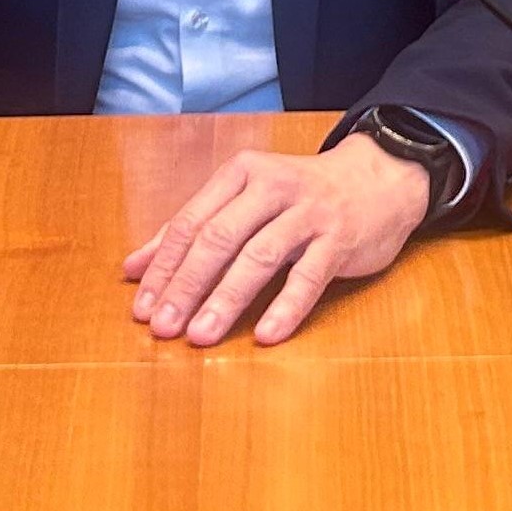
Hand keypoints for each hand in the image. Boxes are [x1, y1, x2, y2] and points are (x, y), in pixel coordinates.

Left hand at [120, 137, 428, 348]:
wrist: (378, 179)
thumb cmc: (300, 195)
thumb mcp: (245, 198)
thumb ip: (192, 228)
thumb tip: (134, 268)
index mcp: (240, 174)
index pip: (191, 222)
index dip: (164, 267)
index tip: (141, 307)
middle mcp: (272, 187)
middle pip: (219, 239)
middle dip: (187, 286)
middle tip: (163, 328)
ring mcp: (308, 213)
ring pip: (259, 257)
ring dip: (227, 300)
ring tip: (201, 335)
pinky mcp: (339, 239)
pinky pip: (309, 277)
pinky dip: (286, 306)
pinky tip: (266, 334)